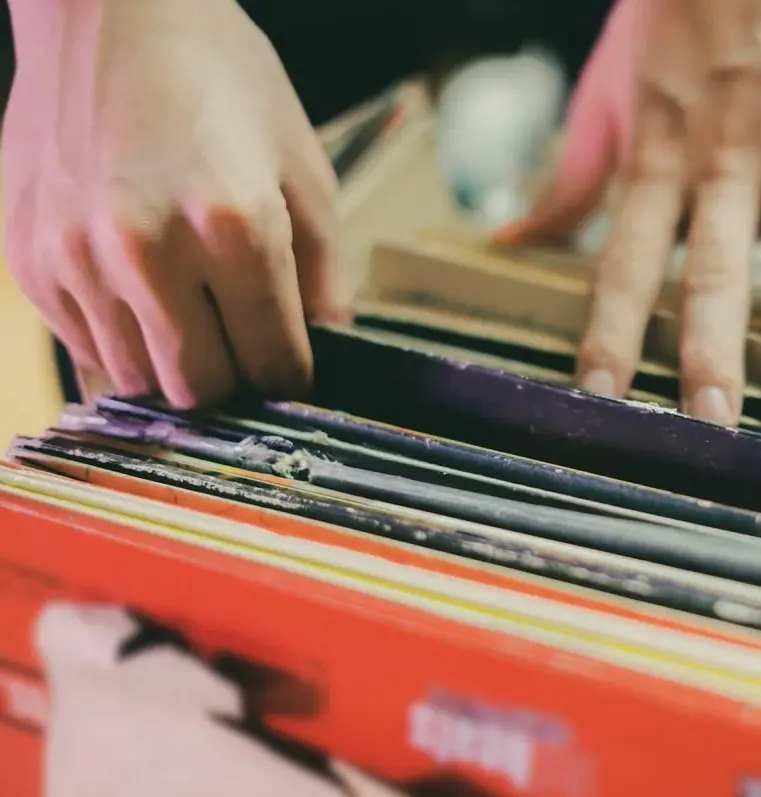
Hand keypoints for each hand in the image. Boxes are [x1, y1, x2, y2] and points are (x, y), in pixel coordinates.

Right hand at [3, 0, 346, 408]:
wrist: (111, 6)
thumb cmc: (222, 79)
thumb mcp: (302, 170)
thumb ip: (320, 275)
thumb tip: (324, 350)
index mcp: (234, 228)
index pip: (271, 363)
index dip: (291, 381)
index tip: (293, 377)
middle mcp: (148, 250)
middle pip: (199, 389)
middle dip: (233, 384)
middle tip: (245, 352)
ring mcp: (77, 257)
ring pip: (137, 379)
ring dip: (173, 367)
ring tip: (193, 316)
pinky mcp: (31, 258)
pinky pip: (84, 347)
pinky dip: (122, 341)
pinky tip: (142, 294)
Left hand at [498, 0, 760, 424]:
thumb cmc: (672, 22)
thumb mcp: (609, 96)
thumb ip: (573, 179)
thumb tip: (511, 241)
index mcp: (656, 159)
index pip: (627, 264)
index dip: (612, 335)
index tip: (602, 403)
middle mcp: (722, 162)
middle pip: (713, 270)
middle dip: (710, 352)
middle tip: (709, 427)